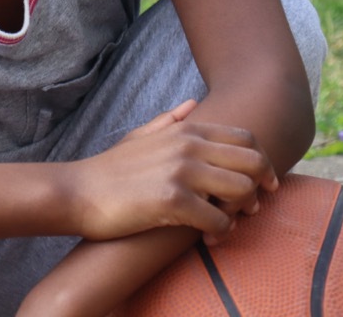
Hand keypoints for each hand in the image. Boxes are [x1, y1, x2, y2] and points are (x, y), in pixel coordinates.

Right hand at [63, 101, 277, 241]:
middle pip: (252, 162)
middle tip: (251, 208)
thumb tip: (191, 104)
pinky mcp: (172, 200)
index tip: (264, 182)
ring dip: (240, 212)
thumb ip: (168, 121)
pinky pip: (218, 219)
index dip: (262, 161)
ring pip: (241, 191)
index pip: (246, 138)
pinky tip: (209, 237)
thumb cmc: (110, 169)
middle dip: (260, 187)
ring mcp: (180, 171)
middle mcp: (188, 146)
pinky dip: (220, 232)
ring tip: (226, 223)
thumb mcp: (139, 136)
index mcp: (185, 130)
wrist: (78, 192)